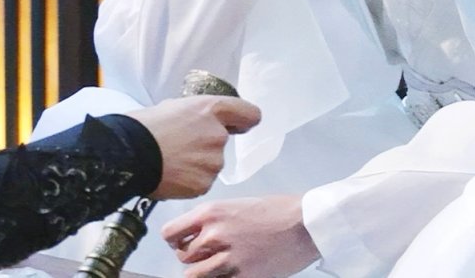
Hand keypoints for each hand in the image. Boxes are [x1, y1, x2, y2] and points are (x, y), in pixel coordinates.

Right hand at [128, 95, 260, 199]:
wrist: (129, 154)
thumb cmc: (147, 126)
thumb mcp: (176, 106)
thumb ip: (198, 114)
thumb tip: (200, 121)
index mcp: (213, 109)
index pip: (250, 114)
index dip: (244, 121)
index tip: (239, 126)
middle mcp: (218, 135)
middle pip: (222, 141)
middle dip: (206, 145)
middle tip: (181, 146)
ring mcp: (213, 161)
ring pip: (211, 164)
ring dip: (197, 164)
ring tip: (172, 160)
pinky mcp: (203, 183)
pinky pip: (201, 182)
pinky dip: (189, 181)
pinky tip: (171, 174)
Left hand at [162, 194, 318, 277]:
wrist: (304, 224)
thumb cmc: (276, 210)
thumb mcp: (238, 204)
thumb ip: (215, 220)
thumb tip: (197, 234)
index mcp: (212, 212)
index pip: (170, 233)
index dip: (175, 241)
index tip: (182, 243)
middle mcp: (214, 234)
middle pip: (182, 257)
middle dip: (193, 257)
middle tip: (209, 254)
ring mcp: (227, 258)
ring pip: (194, 275)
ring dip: (205, 272)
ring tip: (221, 264)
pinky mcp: (241, 276)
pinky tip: (236, 269)